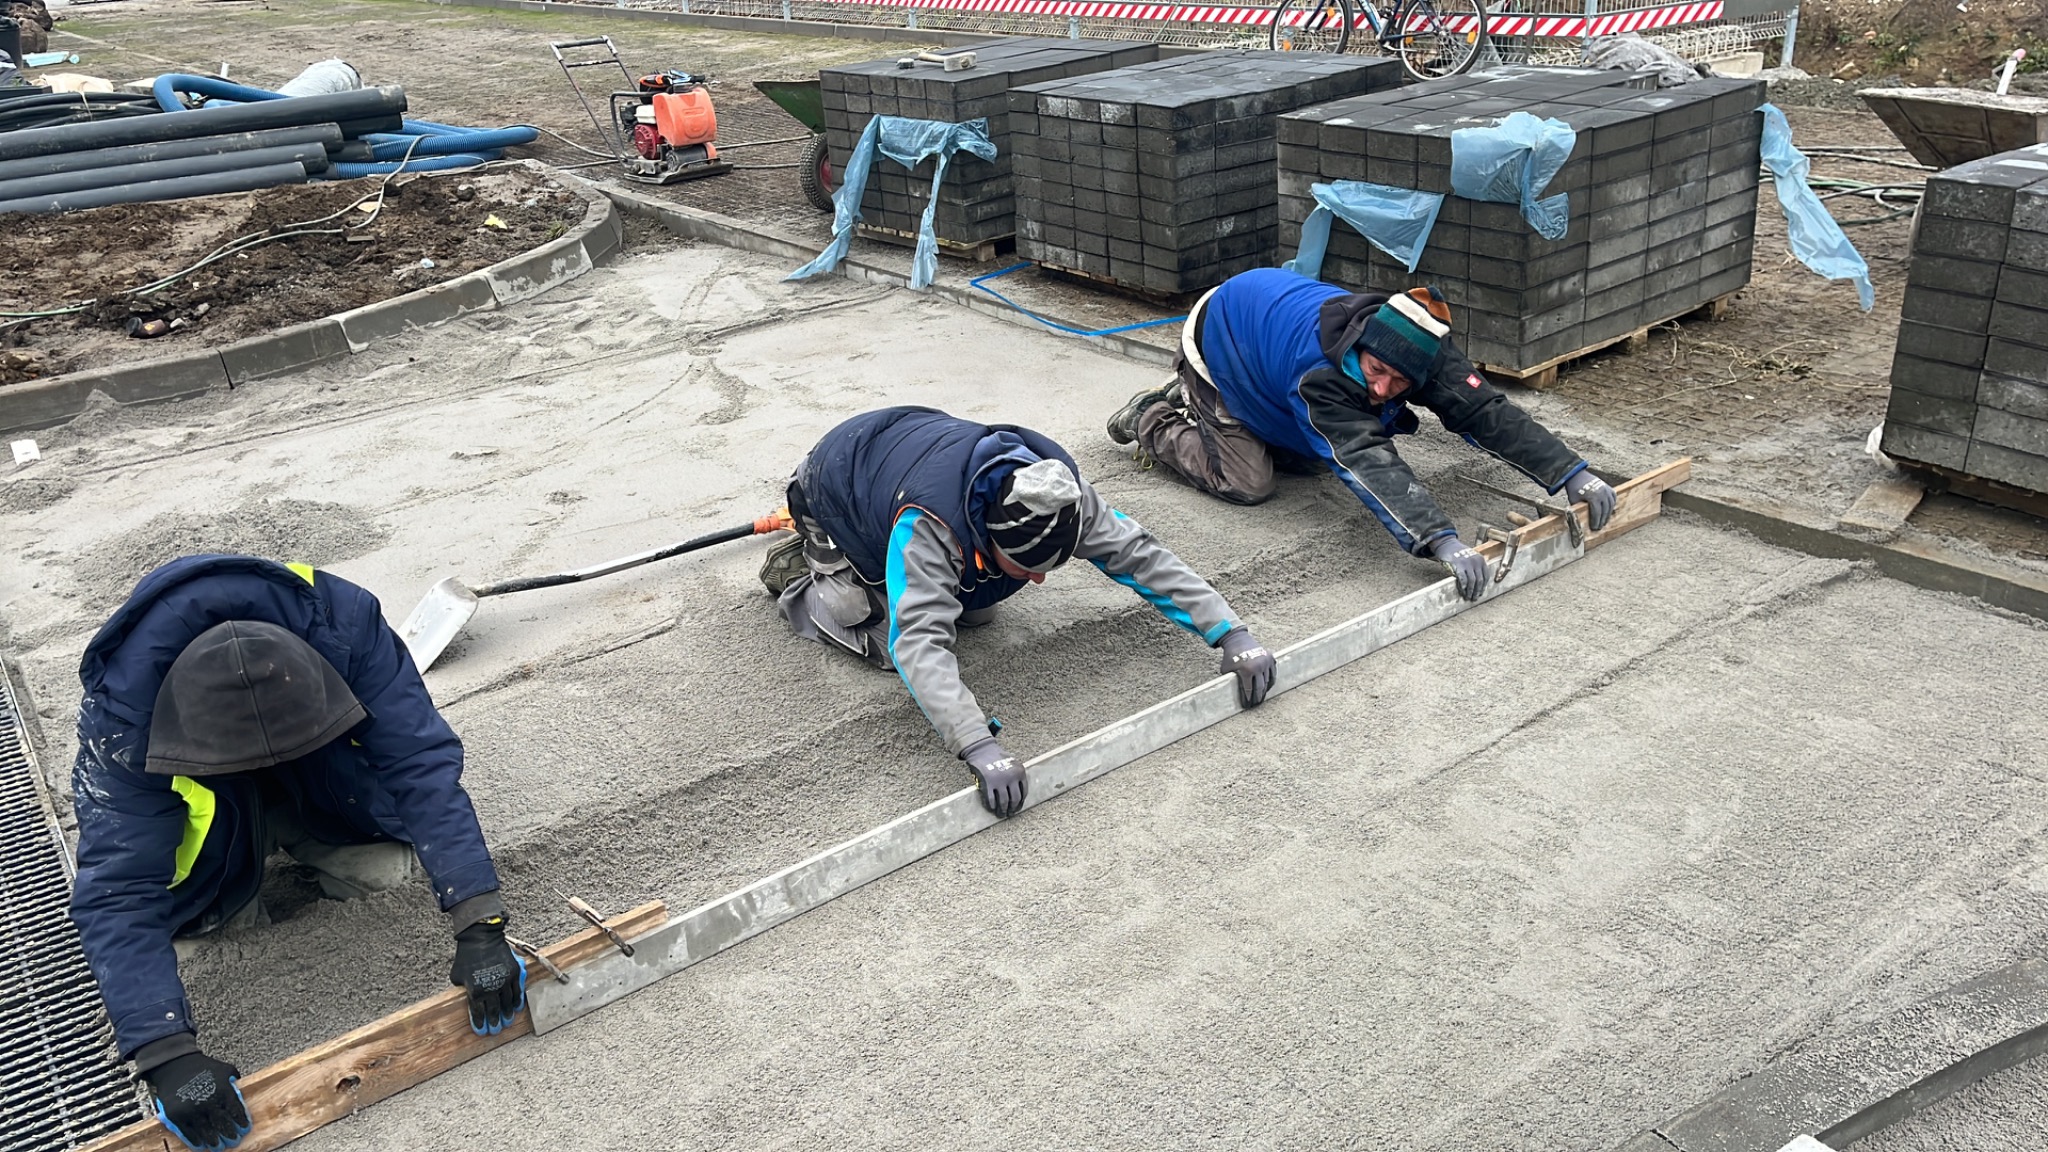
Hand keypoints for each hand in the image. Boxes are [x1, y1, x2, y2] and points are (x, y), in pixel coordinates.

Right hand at [143, 1050, 249, 1151]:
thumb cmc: (202, 1067)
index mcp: (223, 1090)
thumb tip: (243, 1097)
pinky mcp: (175, 1116)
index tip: (245, 1129)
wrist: (174, 1065)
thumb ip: (234, 1084)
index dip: (241, 1122)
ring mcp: (190, 1110)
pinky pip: (188, 1133)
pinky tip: (201, 1145)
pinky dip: (195, 1141)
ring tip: (219, 1146)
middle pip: (222, 1124)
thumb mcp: (224, 1070)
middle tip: (234, 1141)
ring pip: (206, 1131)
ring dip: (214, 1141)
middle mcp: (207, 1101)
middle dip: (230, 1134)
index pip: (236, 1111)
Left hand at [450, 917, 526, 1035]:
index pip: (478, 1012)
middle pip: (494, 1010)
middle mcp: (492, 988)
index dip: (480, 1023)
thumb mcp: (457, 975)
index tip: (482, 1031)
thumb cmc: (466, 956)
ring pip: (508, 1002)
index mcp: (475, 991)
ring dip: (507, 1014)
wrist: (481, 937)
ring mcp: (505, 980)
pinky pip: (517, 991)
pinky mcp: (515, 972)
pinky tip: (516, 1008)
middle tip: (496, 1031)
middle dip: (495, 1022)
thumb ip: (464, 988)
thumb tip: (469, 997)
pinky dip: (517, 1000)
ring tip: (507, 1021)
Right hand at [960, 737, 1025, 816]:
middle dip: (1013, 809)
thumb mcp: (1013, 762)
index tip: (1017, 807)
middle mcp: (1011, 777)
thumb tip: (1020, 794)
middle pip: (1015, 799)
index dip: (1020, 803)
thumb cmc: (998, 756)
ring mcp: (999, 781)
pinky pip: (991, 799)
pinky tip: (992, 808)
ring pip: (1004, 801)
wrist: (982, 749)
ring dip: (1003, 810)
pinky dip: (992, 806)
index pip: (1024, 792)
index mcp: (1020, 772)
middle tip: (1010, 813)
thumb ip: (1017, 775)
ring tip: (1001, 814)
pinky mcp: (988, 783)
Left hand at [1217, 626, 1274, 707]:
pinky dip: (1270, 682)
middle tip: (1255, 704)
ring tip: (1261, 698)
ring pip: (1267, 682)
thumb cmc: (1230, 656)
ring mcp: (1266, 662)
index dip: (1248, 699)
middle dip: (1257, 698)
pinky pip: (1273, 674)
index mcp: (1246, 670)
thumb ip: (1230, 681)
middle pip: (1260, 688)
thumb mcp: (1226, 670)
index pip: (1248, 690)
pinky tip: (1267, 689)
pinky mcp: (1271, 658)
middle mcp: (1258, 667)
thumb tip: (1230, 695)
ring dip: (1264, 691)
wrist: (1238, 640)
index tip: (1247, 705)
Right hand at [1430, 535, 1489, 601]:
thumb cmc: (1458, 553)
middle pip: (1480, 580)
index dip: (1483, 586)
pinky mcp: (1459, 565)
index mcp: (1481, 560)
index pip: (1486, 576)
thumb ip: (1475, 567)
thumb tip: (1476, 584)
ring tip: (1468, 597)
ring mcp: (1468, 563)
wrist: (1447, 544)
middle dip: (1477, 591)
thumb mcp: (1471, 557)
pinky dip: (1463, 586)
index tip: (1480, 593)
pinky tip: (1462, 591)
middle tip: (1474, 598)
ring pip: (1472, 581)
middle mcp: (1476, 561)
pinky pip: (1463, 578)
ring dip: (1470, 591)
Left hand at [1563, 469, 1615, 532]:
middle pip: (1605, 510)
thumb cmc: (1574, 489)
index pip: (1597, 513)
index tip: (1594, 528)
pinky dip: (1611, 505)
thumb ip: (1579, 510)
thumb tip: (1581, 522)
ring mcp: (1607, 489)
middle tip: (1599, 527)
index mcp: (1594, 496)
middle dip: (1602, 520)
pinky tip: (1608, 512)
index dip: (1596, 522)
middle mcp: (1602, 493)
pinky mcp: (1608, 487)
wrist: (1577, 475)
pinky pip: (1613, 498)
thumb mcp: (1574, 501)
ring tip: (1604, 522)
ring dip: (1608, 514)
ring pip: (1610, 505)